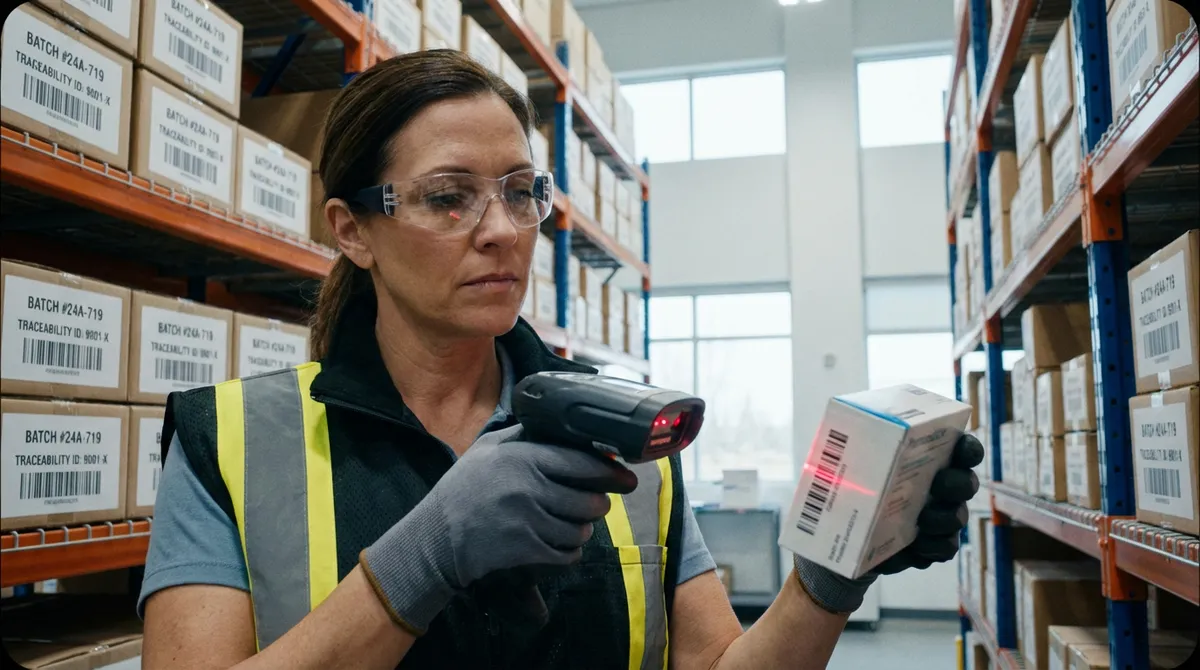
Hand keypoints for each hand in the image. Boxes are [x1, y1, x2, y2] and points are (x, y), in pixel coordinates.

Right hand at [359, 424, 637, 632]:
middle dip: (599, 503)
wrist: (435, 538)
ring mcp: (528, 520)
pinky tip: (560, 544)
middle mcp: (529, 487)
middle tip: (598, 502)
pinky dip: (570, 552)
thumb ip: (524, 434)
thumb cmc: (463, 490)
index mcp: (523, 457)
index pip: (582, 462)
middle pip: (590, 499)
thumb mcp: (488, 448)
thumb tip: (561, 423)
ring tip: (574, 523)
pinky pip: (567, 554)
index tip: (626, 477)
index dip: (611, 471)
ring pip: (581, 529)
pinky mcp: (527, 550)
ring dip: (584, 529)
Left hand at [793, 433, 983, 613]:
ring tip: (921, 520)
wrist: (844, 538)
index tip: (960, 451)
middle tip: (936, 485)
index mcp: (925, 459)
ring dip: (943, 518)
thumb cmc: (852, 491)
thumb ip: (850, 447)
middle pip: (966, 482)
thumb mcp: (847, 466)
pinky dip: (932, 547)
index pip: (960, 449)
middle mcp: (940, 487)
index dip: (967, 448)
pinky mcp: (932, 545)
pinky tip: (915, 547)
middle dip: (957, 483)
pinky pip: (946, 548)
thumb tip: (835, 433)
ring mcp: (940, 517)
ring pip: (958, 516)